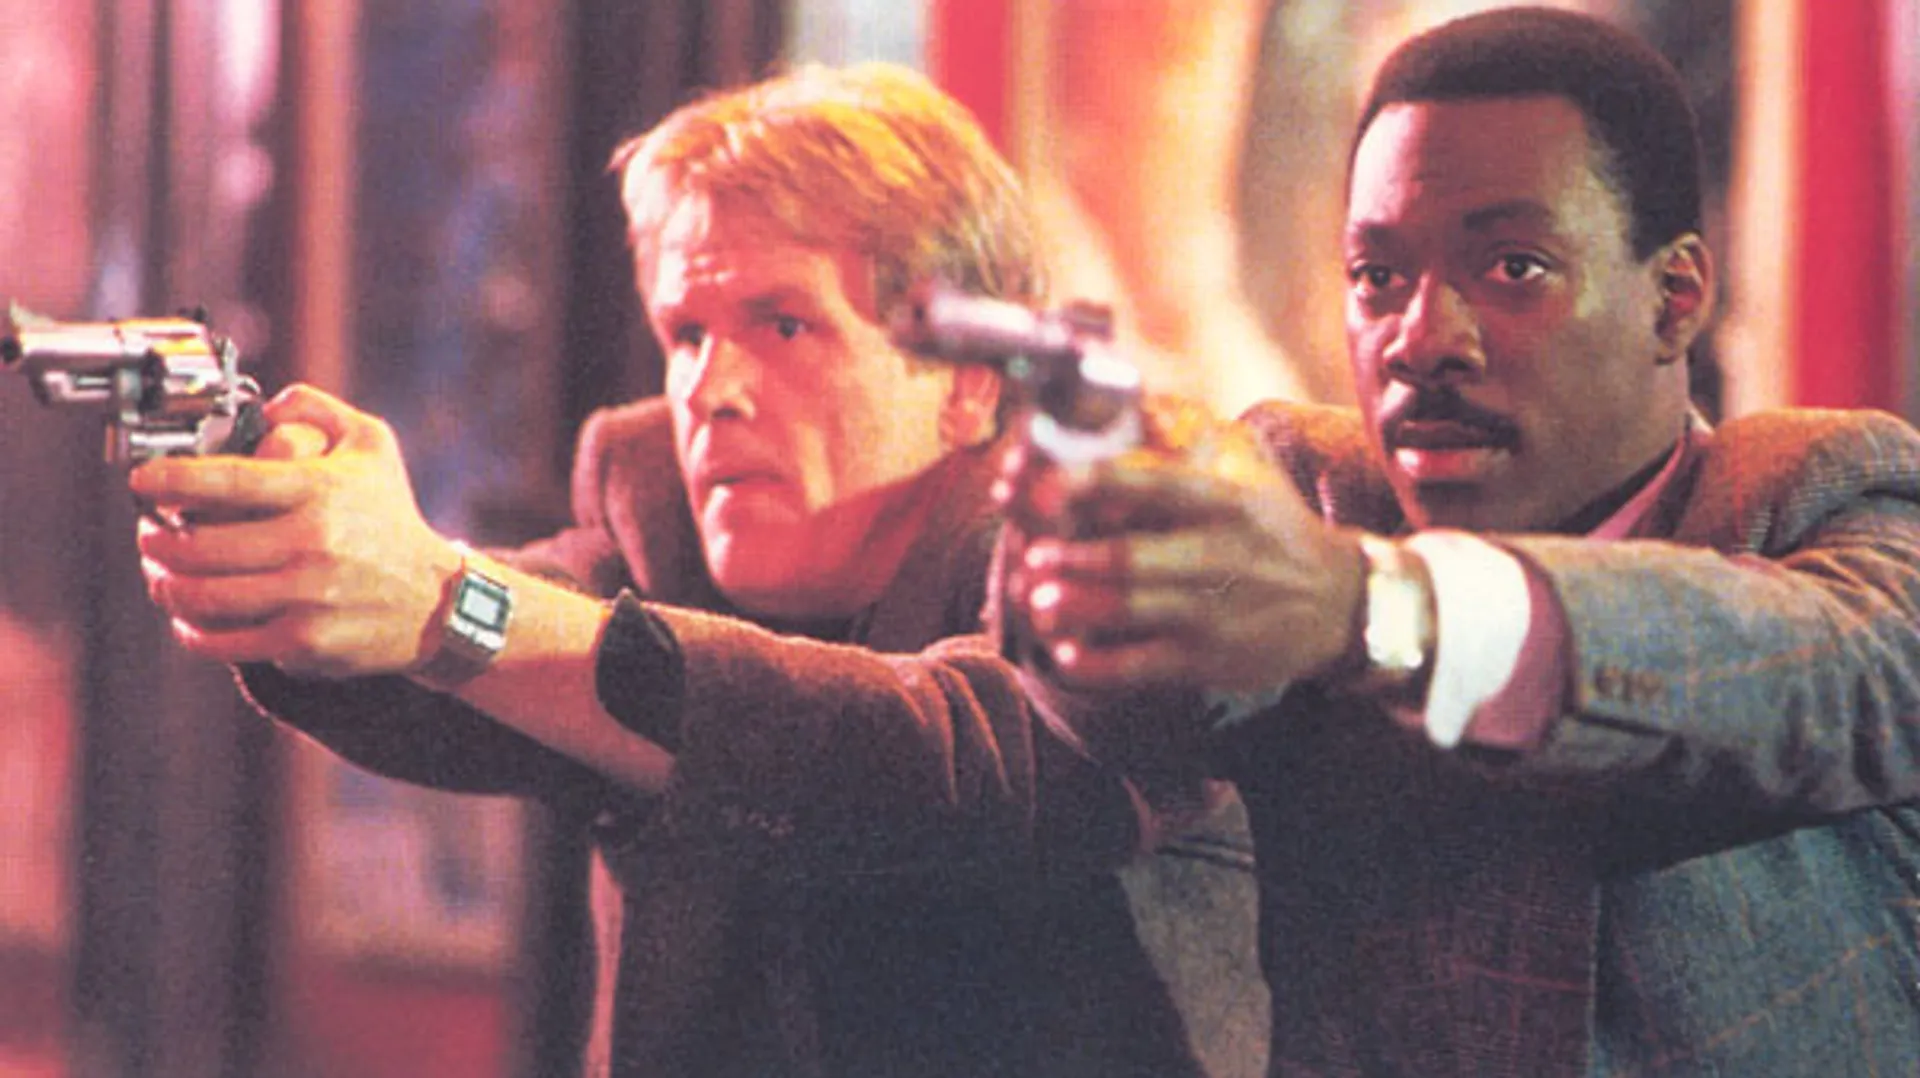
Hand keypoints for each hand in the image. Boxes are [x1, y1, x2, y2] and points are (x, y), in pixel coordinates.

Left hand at [131, 384, 460, 676]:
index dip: (170, 479)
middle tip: (149, 536)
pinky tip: (189, 618)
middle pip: (199, 545)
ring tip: (162, 576)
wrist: (436, 600)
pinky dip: (193, 631)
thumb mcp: (373, 445)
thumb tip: (268, 404)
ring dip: (166, 586)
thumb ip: (320, 408)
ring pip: (203, 595)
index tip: (142, 481)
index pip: (227, 480)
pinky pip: (225, 640)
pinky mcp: (304, 640)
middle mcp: (311, 542)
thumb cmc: (392, 519)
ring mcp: (306, 595)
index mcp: (319, 490)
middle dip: (156, 541)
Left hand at [1007, 445, 1364, 693]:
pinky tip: (1066, 654)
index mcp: (1221, 500)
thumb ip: (1187, 439)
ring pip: (1133, 611)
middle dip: (1075, 557)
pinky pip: (1143, 666)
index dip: (1094, 484)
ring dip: (1079, 607)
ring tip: (1037, 600)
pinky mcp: (1209, 661)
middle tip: (1033, 554)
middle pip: (1133, 557)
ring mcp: (1213, 612)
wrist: (1339, 602)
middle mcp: (1218, 554)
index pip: (1152, 486)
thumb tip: (1128, 397)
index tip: (1045, 485)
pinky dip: (1100, 664)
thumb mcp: (1246, 473)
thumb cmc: (1271, 528)